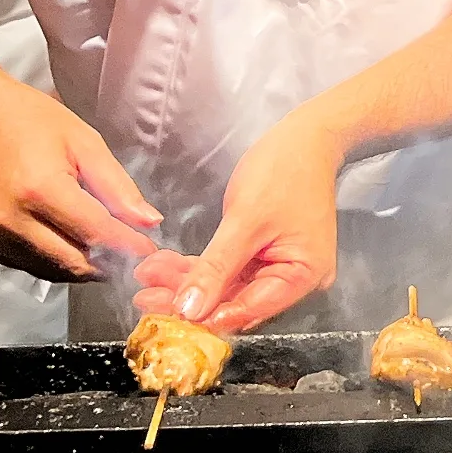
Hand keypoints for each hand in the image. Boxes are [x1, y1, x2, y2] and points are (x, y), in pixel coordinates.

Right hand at [0, 67, 160, 279]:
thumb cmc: (28, 119)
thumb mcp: (83, 141)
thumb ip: (117, 186)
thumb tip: (149, 222)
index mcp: (40, 189)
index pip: (96, 233)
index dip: (128, 246)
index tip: (150, 251)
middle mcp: (10, 220)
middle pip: (73, 262)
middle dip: (108, 263)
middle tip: (129, 253)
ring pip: (50, 269)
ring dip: (80, 264)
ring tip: (100, 245)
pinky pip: (25, 263)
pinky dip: (50, 258)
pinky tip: (63, 237)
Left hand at [135, 109, 343, 332]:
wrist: (307, 136)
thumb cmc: (283, 171)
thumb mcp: (246, 219)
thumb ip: (217, 268)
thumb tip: (188, 313)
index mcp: (302, 277)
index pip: (248, 309)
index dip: (205, 316)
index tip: (161, 311)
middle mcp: (294, 281)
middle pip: (235, 301)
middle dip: (189, 297)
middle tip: (144, 295)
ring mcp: (278, 267)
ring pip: (227, 286)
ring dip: (188, 281)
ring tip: (147, 276)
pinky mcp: (264, 254)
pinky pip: (229, 269)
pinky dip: (201, 267)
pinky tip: (166, 264)